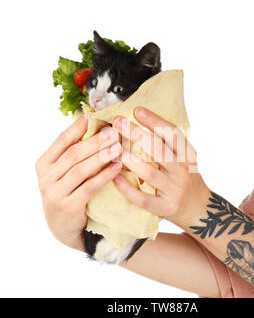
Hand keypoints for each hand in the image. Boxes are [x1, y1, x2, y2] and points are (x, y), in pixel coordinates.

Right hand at [35, 115, 121, 250]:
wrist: (64, 227)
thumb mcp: (64, 173)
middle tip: (113, 133)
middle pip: (73, 154)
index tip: (93, 117)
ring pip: (80, 170)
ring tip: (118, 147)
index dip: (77, 128)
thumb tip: (89, 124)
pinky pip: (89, 187)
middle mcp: (45, 178)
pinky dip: (104, 176)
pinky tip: (117, 167)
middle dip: (95, 142)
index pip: (61, 141)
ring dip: (101, 157)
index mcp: (44, 164)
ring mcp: (54, 193)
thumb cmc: (68, 193)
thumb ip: (72, 153)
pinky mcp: (68, 207)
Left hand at [112, 107, 209, 227]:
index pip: (172, 134)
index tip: (137, 110)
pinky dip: (128, 188)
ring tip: (114, 149)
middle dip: (136, 134)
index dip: (155, 121)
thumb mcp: (185, 160)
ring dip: (130, 160)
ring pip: (149, 173)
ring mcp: (174, 190)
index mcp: (188, 156)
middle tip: (118, 123)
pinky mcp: (165, 207)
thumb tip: (141, 124)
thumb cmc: (187, 180)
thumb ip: (169, 146)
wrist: (199, 209)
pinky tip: (115, 178)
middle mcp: (182, 171)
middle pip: (158, 150)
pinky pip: (143, 198)